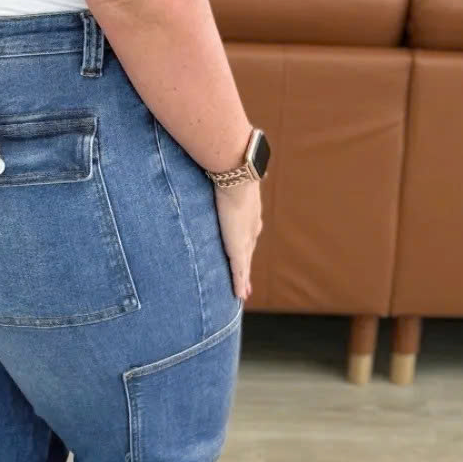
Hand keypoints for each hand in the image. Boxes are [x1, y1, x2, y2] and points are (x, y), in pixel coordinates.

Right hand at [213, 174, 262, 303]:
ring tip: (243, 293)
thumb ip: (220, 177)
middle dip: (247, 266)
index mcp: (249, 212)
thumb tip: (211, 165)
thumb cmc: (229, 170)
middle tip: (247, 281)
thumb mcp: (225, 177)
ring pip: (245, 266)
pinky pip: (239, 271)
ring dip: (244, 280)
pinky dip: (239, 284)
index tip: (246, 251)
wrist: (237, 177)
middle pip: (249, 252)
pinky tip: (240, 296)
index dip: (247, 243)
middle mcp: (251, 228)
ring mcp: (246, 240)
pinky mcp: (238, 249)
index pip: (248, 232)